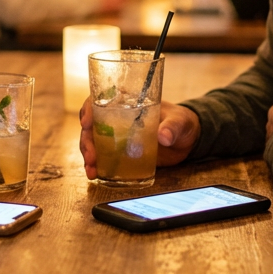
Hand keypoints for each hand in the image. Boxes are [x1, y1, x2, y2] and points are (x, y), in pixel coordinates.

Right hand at [79, 99, 198, 178]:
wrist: (186, 140)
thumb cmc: (182, 121)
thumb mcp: (179, 121)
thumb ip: (172, 127)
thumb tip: (163, 137)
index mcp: (128, 101)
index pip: (100, 99)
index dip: (88, 109)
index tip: (87, 122)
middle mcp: (117, 116)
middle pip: (91, 124)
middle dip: (87, 140)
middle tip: (91, 156)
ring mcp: (117, 135)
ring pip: (93, 141)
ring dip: (88, 155)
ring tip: (92, 170)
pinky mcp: (121, 151)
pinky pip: (103, 156)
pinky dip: (96, 165)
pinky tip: (95, 174)